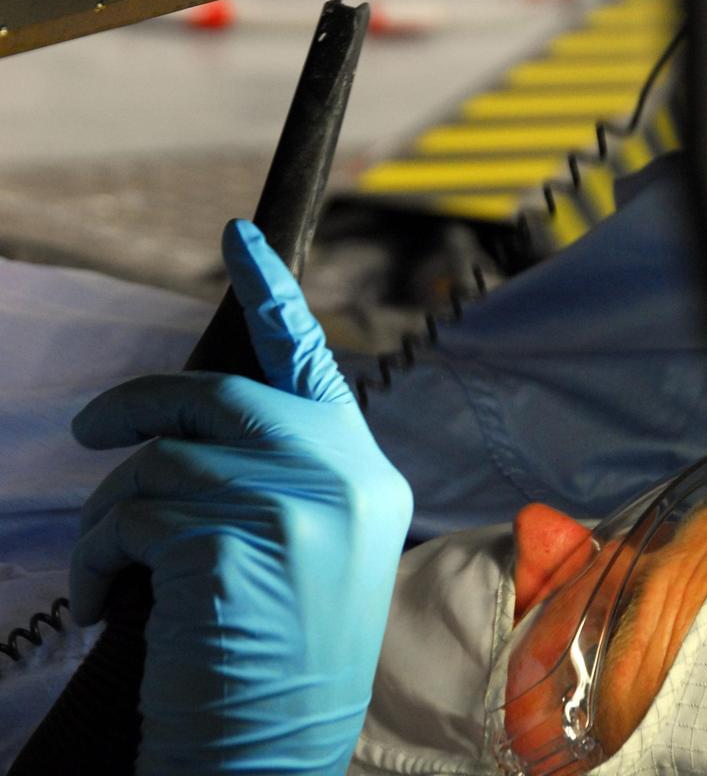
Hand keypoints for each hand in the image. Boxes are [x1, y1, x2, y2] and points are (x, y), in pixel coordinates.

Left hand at [69, 219, 412, 775]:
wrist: (270, 759)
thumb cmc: (277, 661)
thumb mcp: (312, 551)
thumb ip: (282, 473)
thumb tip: (202, 421)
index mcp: (365, 473)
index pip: (311, 359)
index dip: (269, 289)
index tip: (236, 235)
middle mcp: (342, 476)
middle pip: (219, 396)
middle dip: (140, 406)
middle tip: (90, 428)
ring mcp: (295, 504)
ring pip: (163, 461)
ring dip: (111, 516)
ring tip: (108, 571)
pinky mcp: (236, 540)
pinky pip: (135, 515)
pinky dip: (100, 558)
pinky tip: (104, 604)